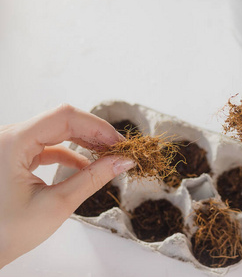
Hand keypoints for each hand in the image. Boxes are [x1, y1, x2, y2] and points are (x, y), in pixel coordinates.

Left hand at [0, 105, 134, 267]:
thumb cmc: (5, 232)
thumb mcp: (58, 204)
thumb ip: (93, 178)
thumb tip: (122, 161)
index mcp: (12, 142)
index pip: (65, 117)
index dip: (97, 127)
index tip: (119, 143)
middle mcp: (9, 137)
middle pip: (62, 121)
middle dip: (94, 134)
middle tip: (118, 150)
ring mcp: (11, 145)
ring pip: (57, 131)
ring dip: (84, 141)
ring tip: (107, 155)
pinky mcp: (15, 155)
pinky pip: (47, 145)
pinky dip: (69, 152)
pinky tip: (86, 164)